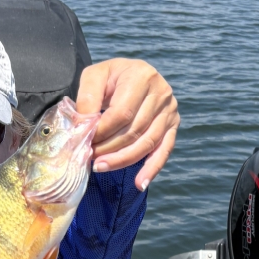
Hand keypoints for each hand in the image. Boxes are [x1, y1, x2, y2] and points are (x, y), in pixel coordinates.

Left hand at [76, 58, 179, 190]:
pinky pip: (164, 151)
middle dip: (109, 148)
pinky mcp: (173, 125)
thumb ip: (87, 98)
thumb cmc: (110, 78)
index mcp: (142, 76)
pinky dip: (152, 169)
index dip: (103, 131)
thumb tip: (84, 127)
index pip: (122, 113)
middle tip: (90, 159)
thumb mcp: (94, 77)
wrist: (130, 75)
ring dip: (122, 160)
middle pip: (134, 131)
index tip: (86, 142)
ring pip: (146, 144)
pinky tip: (140, 184)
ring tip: (101, 167)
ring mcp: (170, 111)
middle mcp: (162, 92)